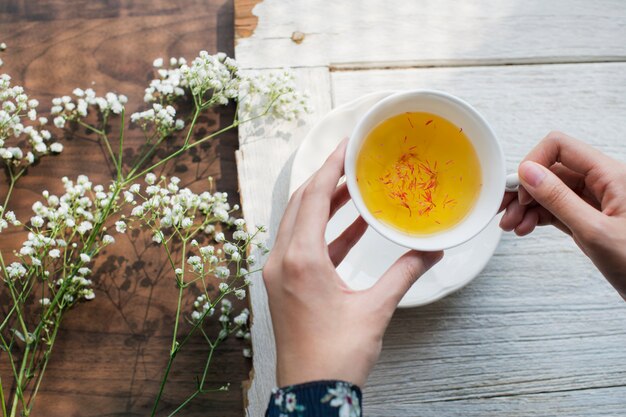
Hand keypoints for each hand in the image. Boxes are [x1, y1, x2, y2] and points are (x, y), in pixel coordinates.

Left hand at [262, 140, 442, 386]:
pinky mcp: (286, 286)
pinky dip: (328, 234)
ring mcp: (280, 274)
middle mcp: (283, 261)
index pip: (314, 197)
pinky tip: (355, 227)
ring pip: (301, 224)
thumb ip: (405, 273)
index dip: (331, 168)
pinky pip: (305, 247)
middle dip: (327, 180)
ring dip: (328, 206)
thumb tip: (432, 251)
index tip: (347, 147)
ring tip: (357, 189)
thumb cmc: (336, 355)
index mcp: (300, 260)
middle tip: (353, 163)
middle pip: (302, 204)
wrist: (312, 393)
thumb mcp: (375, 309)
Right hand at [500, 131, 625, 296]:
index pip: (560, 147)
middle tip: (505, 209)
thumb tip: (528, 172)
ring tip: (512, 225)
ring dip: (526, 206)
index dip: (534, 163)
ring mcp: (595, 202)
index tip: (518, 188)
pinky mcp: (589, 219)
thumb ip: (558, 199)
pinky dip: (537, 217)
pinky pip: (556, 209)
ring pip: (550, 191)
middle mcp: (603, 183)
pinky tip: (526, 227)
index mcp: (611, 175)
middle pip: (551, 171)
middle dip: (524, 189)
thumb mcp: (594, 231)